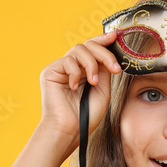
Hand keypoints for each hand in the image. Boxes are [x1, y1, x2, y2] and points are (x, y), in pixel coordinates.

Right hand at [38, 30, 121, 148]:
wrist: (69, 130)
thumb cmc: (86, 115)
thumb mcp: (102, 90)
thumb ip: (104, 70)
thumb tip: (108, 53)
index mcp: (85, 70)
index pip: (94, 49)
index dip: (104, 40)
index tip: (116, 36)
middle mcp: (73, 67)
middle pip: (89, 45)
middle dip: (104, 53)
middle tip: (114, 68)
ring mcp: (62, 68)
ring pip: (79, 49)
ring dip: (91, 64)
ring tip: (93, 82)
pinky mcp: (51, 71)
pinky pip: (67, 61)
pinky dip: (75, 73)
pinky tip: (74, 88)